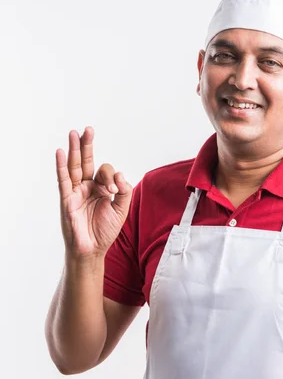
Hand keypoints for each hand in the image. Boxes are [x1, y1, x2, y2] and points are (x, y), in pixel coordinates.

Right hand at [56, 126, 132, 256]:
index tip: (112, 189)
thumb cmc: (105, 230)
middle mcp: (87, 187)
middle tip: (88, 129)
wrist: (92, 249)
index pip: (105, 171)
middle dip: (87, 145)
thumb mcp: (121, 209)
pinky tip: (61, 152)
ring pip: (74, 167)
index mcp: (101, 188)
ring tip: (73, 133)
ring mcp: (76, 192)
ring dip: (74, 150)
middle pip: (86, 161)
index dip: (111, 177)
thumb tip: (121, 174)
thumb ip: (124, 191)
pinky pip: (63, 180)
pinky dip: (62, 166)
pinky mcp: (67, 199)